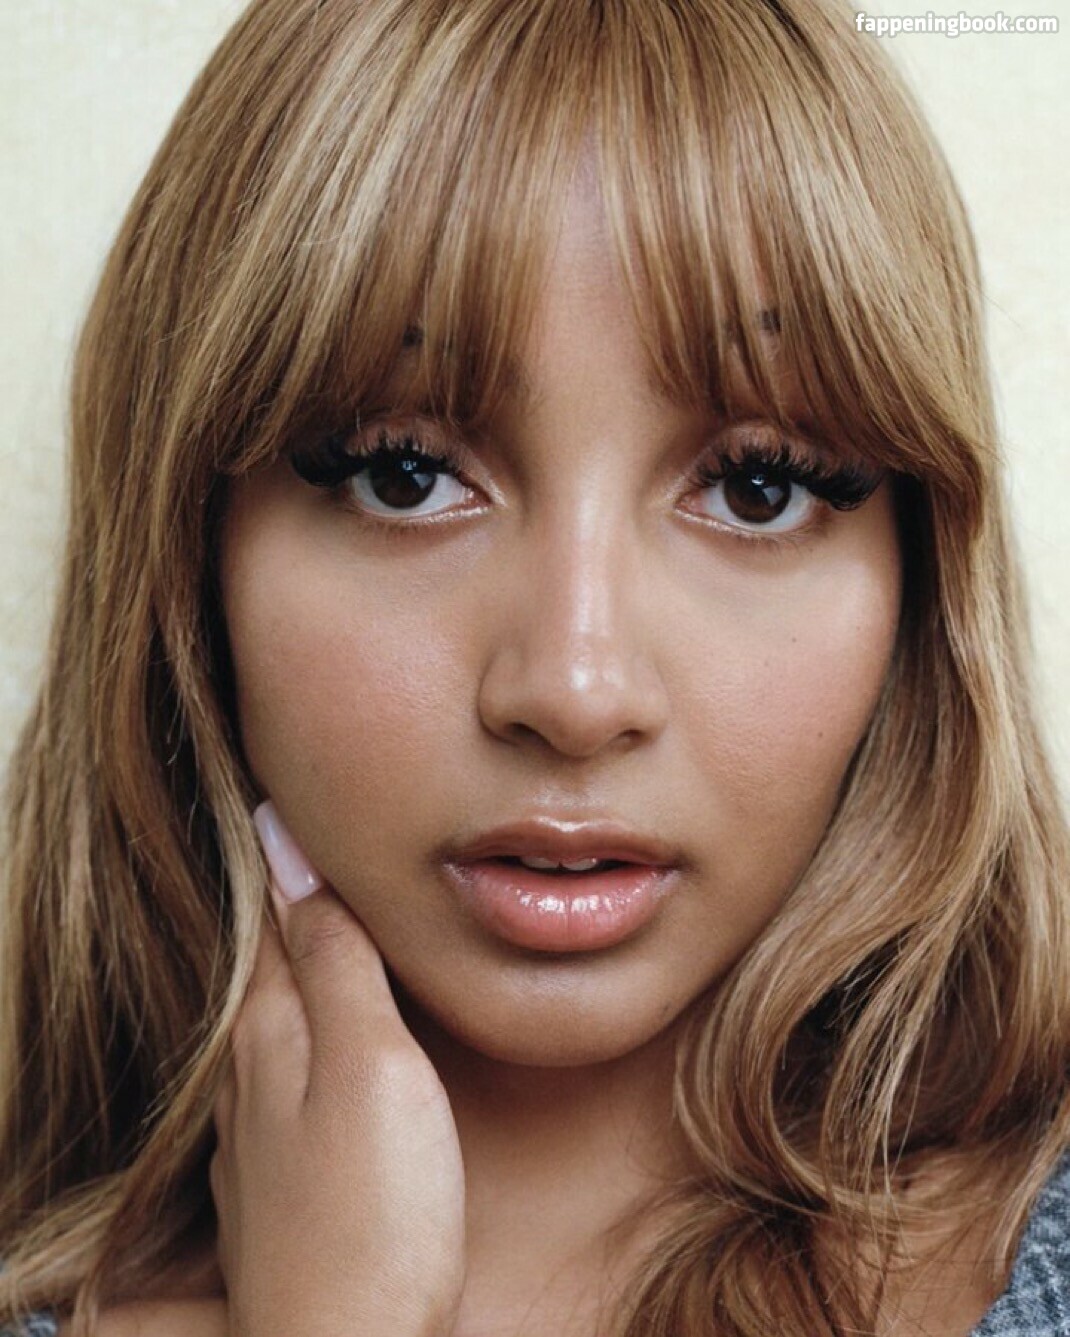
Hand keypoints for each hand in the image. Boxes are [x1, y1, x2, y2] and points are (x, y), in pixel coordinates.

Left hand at [210, 801, 466, 1336]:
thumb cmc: (374, 1213)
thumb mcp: (371, 1065)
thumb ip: (337, 964)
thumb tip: (294, 856)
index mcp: (270, 1036)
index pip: (272, 919)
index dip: (286, 858)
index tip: (290, 795)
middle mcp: (251, 1080)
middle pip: (268, 970)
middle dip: (291, 909)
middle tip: (314, 843)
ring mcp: (262, 1139)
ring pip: (277, 1026)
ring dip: (301, 972)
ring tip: (330, 927)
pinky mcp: (285, 1186)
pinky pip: (289, 1080)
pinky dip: (312, 1037)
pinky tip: (332, 1045)